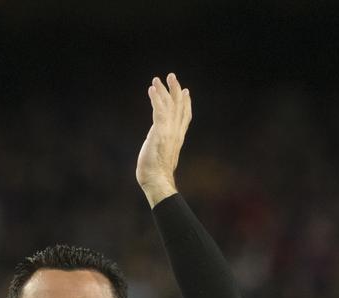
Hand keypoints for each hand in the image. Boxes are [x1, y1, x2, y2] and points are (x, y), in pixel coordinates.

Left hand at [136, 73, 192, 207]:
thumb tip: (158, 147)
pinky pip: (159, 111)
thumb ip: (162, 147)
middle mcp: (175, 132)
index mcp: (177, 137)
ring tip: (158, 79)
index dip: (186, 103)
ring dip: (163, 90)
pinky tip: (152, 89)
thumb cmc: (155, 174)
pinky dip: (156, 99)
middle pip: (179, 106)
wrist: (156, 180)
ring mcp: (169, 131)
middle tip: (172, 76)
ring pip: (169, 105)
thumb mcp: (161, 156)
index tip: (186, 91)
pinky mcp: (160, 132)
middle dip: (175, 90)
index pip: (184, 116)